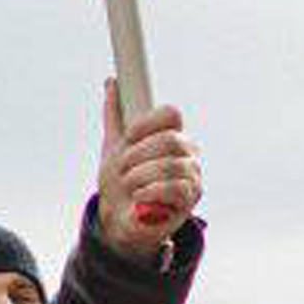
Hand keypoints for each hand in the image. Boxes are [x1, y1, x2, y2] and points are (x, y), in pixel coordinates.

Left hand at [94, 81, 200, 261]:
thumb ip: (115, 116)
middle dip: (138, 155)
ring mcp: (192, 176)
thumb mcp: (113, 148)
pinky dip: (150, 191)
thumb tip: (111, 82)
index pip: (171, 114)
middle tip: (123, 169)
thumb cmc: (119, 184)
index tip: (128, 139)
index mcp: (171, 135)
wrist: (118, 220)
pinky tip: (140, 197)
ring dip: (140, 176)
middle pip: (170, 139)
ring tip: (130, 187)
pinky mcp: (191, 199)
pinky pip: (174, 187)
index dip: (146, 123)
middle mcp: (187, 153)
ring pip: (170, 165)